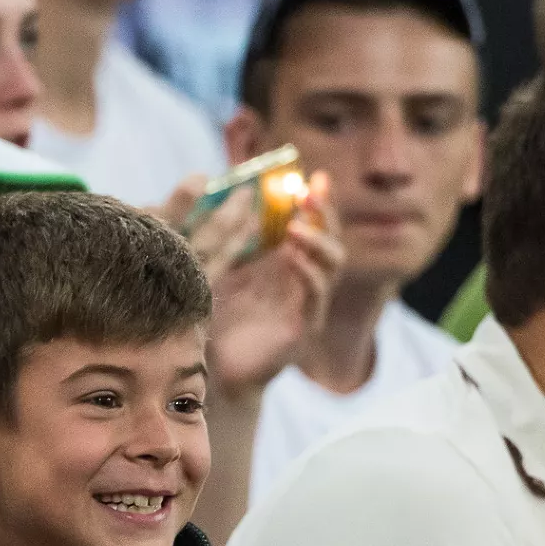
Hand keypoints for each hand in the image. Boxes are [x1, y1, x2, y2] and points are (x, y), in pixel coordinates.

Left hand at [204, 172, 342, 398]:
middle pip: (329, 236)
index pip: (312, 222)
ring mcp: (307, 302)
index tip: (313, 176)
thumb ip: (231, 236)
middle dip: (323, 212)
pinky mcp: (304, 328)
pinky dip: (309, 275)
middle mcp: (302, 277)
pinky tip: (294, 260)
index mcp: (286, 260)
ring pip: (332, 263)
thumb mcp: (222, 267)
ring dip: (317, 241)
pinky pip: (315, 295)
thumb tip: (228, 190)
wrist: (213, 369)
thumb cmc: (216, 317)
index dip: (317, 200)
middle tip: (308, 192)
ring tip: (295, 228)